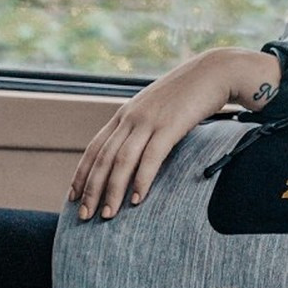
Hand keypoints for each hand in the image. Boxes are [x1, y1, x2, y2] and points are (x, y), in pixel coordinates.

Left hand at [68, 48, 280, 220]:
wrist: (215, 71)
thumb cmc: (190, 93)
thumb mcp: (159, 108)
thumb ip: (145, 126)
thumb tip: (138, 153)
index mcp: (126, 114)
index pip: (95, 147)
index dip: (82, 173)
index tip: (73, 197)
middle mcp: (131, 117)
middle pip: (104, 158)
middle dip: (91, 189)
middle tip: (84, 215)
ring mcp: (150, 120)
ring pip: (122, 160)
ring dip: (112, 190)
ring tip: (108, 215)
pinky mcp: (170, 125)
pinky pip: (151, 157)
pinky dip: (142, 179)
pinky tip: (138, 199)